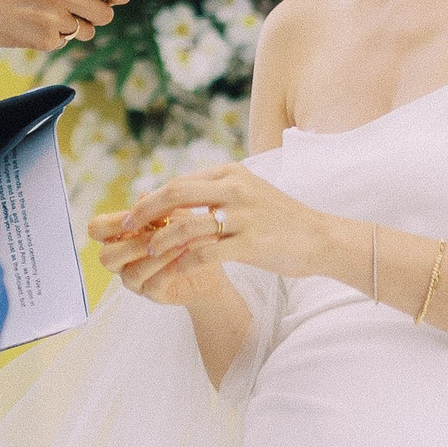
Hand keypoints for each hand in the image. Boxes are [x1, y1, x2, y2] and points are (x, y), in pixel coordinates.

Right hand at [0, 0, 132, 52]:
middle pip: (104, 13)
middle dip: (98, 12)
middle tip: (83, 7)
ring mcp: (54, 17)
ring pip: (87, 30)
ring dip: (77, 26)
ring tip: (52, 14)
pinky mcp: (45, 39)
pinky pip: (65, 41)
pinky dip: (55, 35)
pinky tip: (36, 23)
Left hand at [89, 162, 342, 284]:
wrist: (322, 238)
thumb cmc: (281, 220)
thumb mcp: (248, 194)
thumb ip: (216, 192)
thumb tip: (176, 196)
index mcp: (232, 174)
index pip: (181, 182)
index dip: (153, 199)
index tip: (135, 215)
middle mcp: (236, 189)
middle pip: (176, 194)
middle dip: (146, 212)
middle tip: (125, 227)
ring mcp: (245, 216)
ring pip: (189, 226)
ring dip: (163, 241)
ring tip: (149, 253)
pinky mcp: (252, 243)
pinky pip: (207, 254)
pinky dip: (186, 263)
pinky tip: (175, 272)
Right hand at [94, 215, 230, 307]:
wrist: (208, 264)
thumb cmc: (185, 234)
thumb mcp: (174, 215)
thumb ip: (157, 208)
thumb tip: (143, 196)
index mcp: (119, 236)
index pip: (97, 229)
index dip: (111, 223)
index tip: (135, 217)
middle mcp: (121, 260)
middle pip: (106, 257)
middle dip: (134, 244)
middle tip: (161, 233)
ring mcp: (134, 280)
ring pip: (132, 272)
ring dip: (158, 256)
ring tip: (182, 242)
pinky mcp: (153, 294)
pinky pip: (154, 283)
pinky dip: (170, 267)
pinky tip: (186, 255)